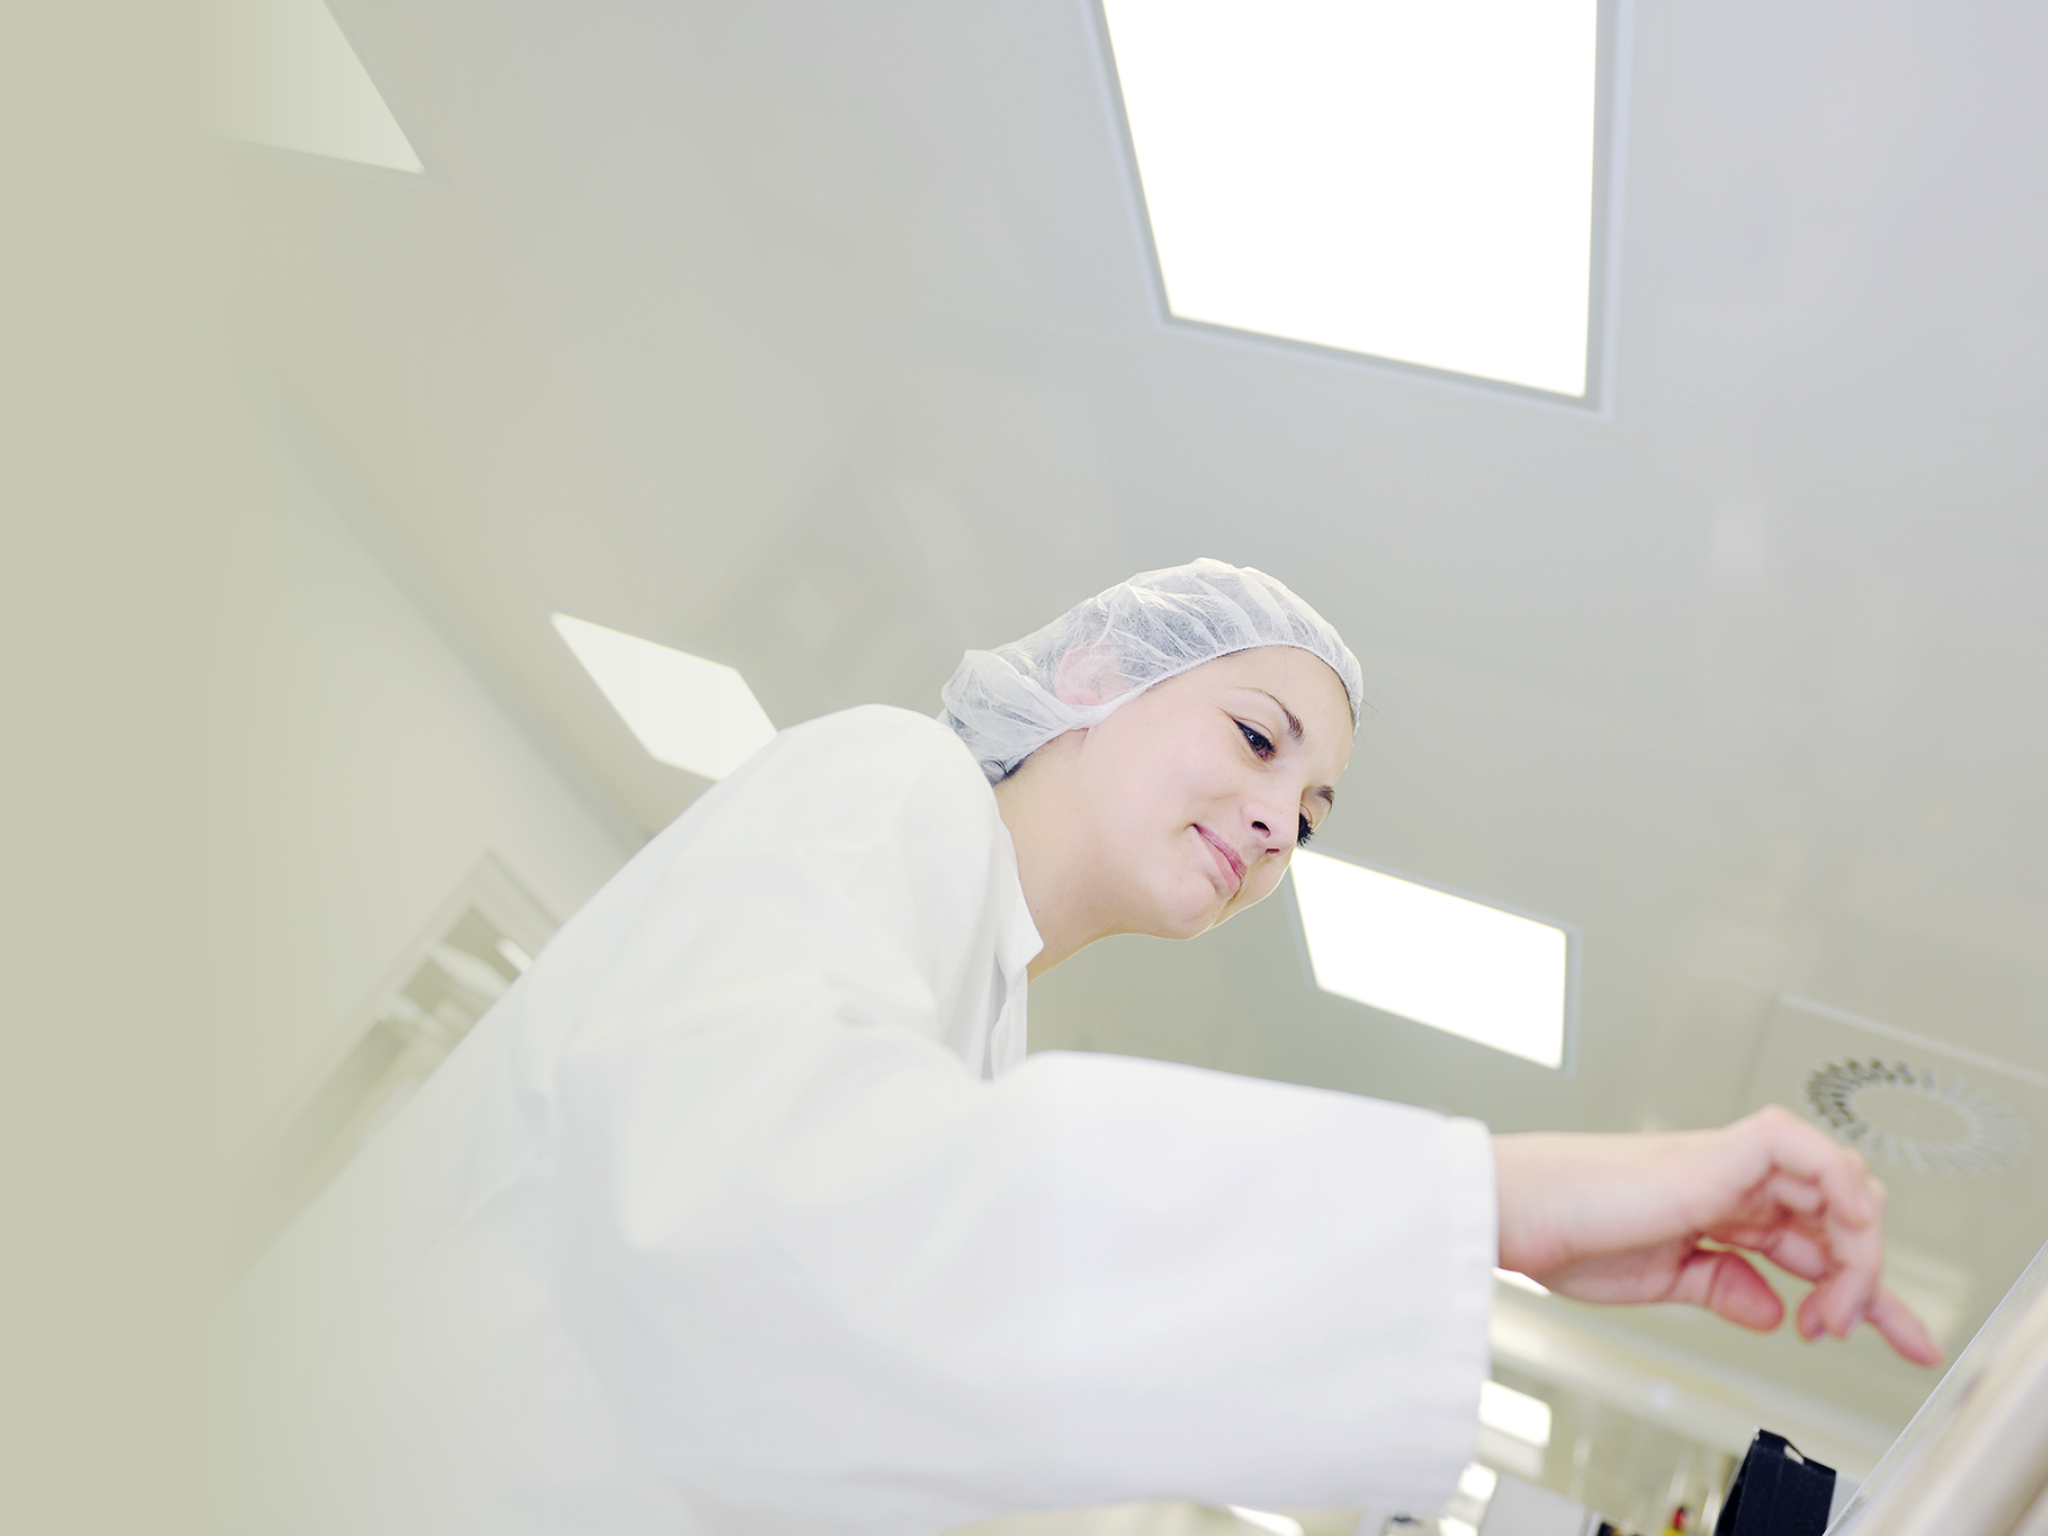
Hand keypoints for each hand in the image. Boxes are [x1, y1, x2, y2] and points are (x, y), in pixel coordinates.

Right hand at [1493, 1105, 1941, 1365]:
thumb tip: (1774, 1311)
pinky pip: (1813, 1155)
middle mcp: (1732, 1183)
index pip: (1813, 1246)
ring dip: (1858, 1254)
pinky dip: (1845, 1191)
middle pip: (1839, 1215)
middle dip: (1870, 1279)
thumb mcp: (1660, 1282)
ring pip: (1840, 1186)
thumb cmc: (1565, 1235)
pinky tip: (1843, 1241)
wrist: (1522, 1211)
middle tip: (1851, 1331)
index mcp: (1716, 1210)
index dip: (1864, 1293)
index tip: (1900, 1340)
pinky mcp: (1726, 1153)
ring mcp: (1733, 1165)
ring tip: (1834, 1311)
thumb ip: (1721, 1288)